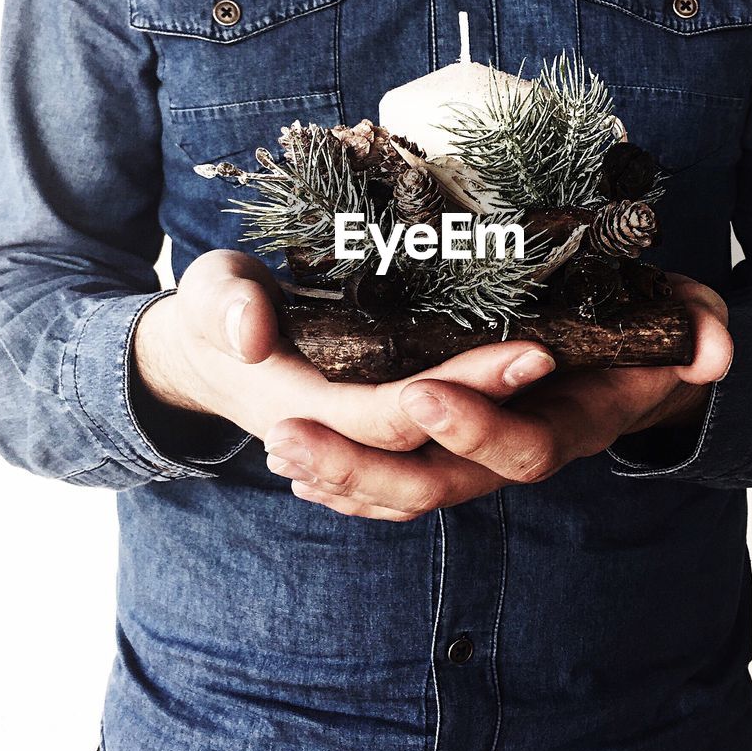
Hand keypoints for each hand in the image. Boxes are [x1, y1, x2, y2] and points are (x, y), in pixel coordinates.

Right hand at [131, 249, 557, 452]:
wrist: (209, 354)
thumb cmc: (215, 313)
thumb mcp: (208, 292)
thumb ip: (222, 306)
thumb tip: (251, 330)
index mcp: (303, 414)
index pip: (390, 420)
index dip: (458, 395)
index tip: (520, 351)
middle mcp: (345, 440)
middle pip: (429, 444)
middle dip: (491, 403)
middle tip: (543, 353)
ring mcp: (367, 441)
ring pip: (441, 459)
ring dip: (493, 421)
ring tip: (542, 366)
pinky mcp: (384, 429)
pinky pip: (434, 452)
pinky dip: (475, 432)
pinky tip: (516, 389)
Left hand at [262, 274, 731, 520]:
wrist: (633, 372)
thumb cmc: (645, 336)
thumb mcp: (679, 320)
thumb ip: (696, 326)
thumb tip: (714, 349)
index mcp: (568, 425)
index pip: (520, 444)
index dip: (476, 425)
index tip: (423, 394)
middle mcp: (516, 453)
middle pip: (438, 484)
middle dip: (367, 466)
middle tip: (295, 433)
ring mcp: (477, 459)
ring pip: (402, 488)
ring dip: (338, 473)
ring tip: (278, 445)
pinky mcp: (448, 450)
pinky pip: (392, 481)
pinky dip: (343, 481)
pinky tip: (291, 465)